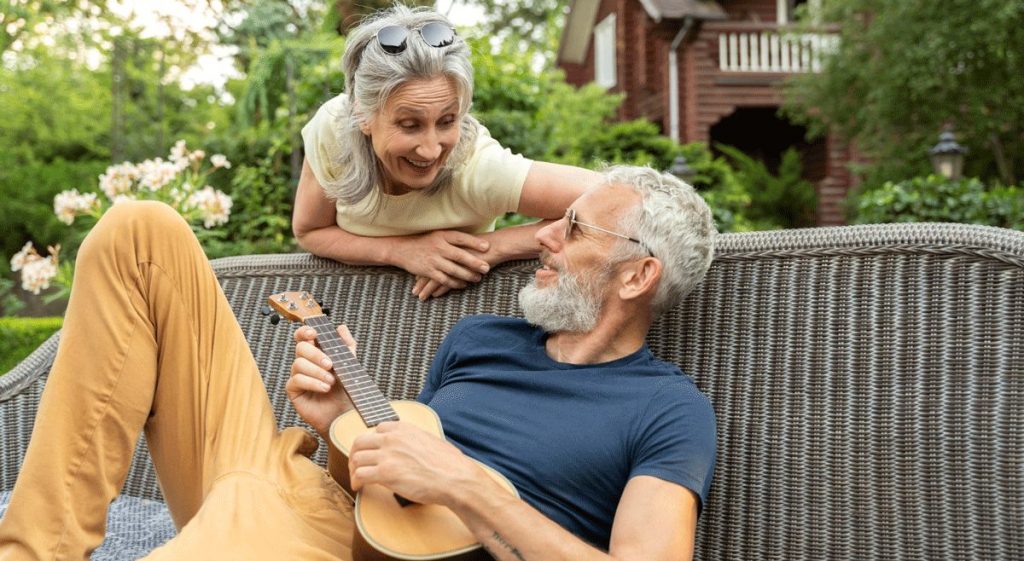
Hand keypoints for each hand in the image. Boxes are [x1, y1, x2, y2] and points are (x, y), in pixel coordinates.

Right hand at [286, 324, 356, 435]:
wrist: (346, 413)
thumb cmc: (347, 389)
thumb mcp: (350, 365)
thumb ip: (346, 346)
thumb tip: (341, 327)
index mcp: (317, 352)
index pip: (304, 336)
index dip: (305, 331)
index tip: (313, 334)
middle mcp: (305, 362)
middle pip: (300, 348)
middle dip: (316, 354)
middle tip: (331, 364)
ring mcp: (298, 375)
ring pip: (298, 364)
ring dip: (317, 371)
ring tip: (331, 382)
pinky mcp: (294, 390)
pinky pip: (297, 380)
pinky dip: (312, 383)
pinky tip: (325, 388)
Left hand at [348, 421, 483, 505]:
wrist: (455, 478)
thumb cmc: (449, 464)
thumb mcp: (431, 440)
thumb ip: (415, 440)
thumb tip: (412, 449)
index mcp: (404, 428)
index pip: (377, 429)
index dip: (372, 442)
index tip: (371, 451)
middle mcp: (392, 438)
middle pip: (360, 442)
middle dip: (355, 454)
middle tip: (356, 465)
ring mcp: (387, 455)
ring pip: (356, 458)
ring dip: (353, 469)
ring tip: (355, 478)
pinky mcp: (385, 473)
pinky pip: (360, 475)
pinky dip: (355, 481)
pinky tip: (358, 487)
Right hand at [393, 231, 490, 297]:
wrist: (403, 249)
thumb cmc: (425, 242)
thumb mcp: (438, 235)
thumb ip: (453, 239)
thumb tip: (476, 241)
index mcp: (442, 235)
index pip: (461, 238)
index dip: (474, 242)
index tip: (487, 247)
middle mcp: (438, 247)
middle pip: (460, 255)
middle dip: (474, 263)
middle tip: (486, 268)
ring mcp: (433, 260)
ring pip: (454, 269)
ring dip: (467, 275)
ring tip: (478, 278)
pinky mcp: (428, 271)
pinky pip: (444, 279)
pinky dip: (455, 283)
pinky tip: (463, 285)